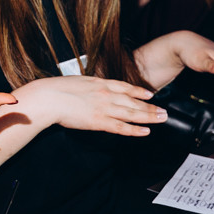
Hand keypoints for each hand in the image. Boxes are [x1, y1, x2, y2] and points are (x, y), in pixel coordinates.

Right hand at [31, 75, 166, 136]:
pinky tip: (145, 132)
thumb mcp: (76, 81)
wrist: (49, 97)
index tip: (150, 94)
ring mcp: (104, 108)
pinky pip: (121, 127)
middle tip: (164, 111)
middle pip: (133, 101)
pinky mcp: (99, 121)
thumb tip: (89, 89)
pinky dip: (134, 130)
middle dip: (150, 107)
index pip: (124, 87)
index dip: (138, 91)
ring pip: (132, 113)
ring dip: (148, 117)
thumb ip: (87, 86)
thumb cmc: (56, 89)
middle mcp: (106, 94)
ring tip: (161, 119)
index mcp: (100, 83)